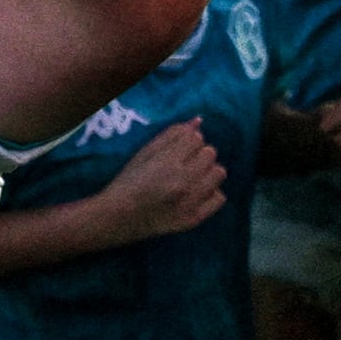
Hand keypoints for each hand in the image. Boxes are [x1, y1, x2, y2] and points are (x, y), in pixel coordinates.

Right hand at [95, 121, 226, 242]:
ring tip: (193, 179)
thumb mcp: (144, 153)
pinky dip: (210, 193)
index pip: (195, 138)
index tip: (178, 151)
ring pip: (219, 173)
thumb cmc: (129, 181)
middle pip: (210, 153)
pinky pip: (220, 197)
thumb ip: (171, 136)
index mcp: (166, 162)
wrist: (120, 217)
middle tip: (185, 165)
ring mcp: (190, 201)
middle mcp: (182, 181)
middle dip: (199, 155)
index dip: (187, 143)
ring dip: (207, 172)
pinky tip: (196, 194)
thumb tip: (198, 122)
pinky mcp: (195, 218)